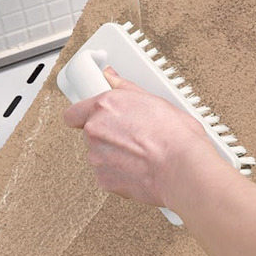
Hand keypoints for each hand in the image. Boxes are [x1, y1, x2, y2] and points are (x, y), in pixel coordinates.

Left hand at [63, 67, 213, 205]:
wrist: (181, 166)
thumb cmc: (175, 135)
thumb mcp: (155, 100)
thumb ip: (125, 88)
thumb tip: (111, 76)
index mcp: (105, 106)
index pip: (74, 112)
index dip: (85, 116)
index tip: (97, 117)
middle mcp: (95, 130)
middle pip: (90, 133)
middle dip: (108, 134)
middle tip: (133, 134)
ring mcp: (97, 156)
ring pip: (99, 154)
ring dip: (114, 154)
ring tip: (141, 152)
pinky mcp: (104, 179)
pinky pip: (107, 174)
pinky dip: (120, 172)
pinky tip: (140, 166)